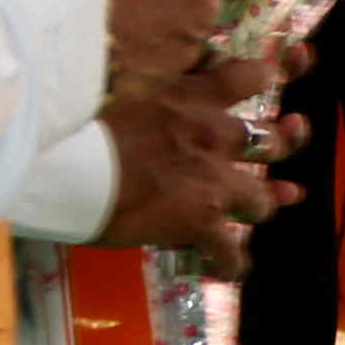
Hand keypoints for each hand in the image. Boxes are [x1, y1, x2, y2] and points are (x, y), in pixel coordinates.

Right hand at [97, 57, 296, 270]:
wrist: (66, 165)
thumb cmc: (78, 124)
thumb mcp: (123, 90)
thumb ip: (150, 94)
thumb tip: (142, 88)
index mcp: (191, 96)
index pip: (248, 75)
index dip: (264, 77)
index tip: (269, 77)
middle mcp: (212, 134)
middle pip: (270, 141)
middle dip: (279, 146)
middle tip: (277, 146)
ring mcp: (213, 180)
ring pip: (261, 200)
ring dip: (260, 206)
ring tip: (255, 211)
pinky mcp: (202, 222)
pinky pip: (231, 251)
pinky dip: (231, 263)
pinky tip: (226, 268)